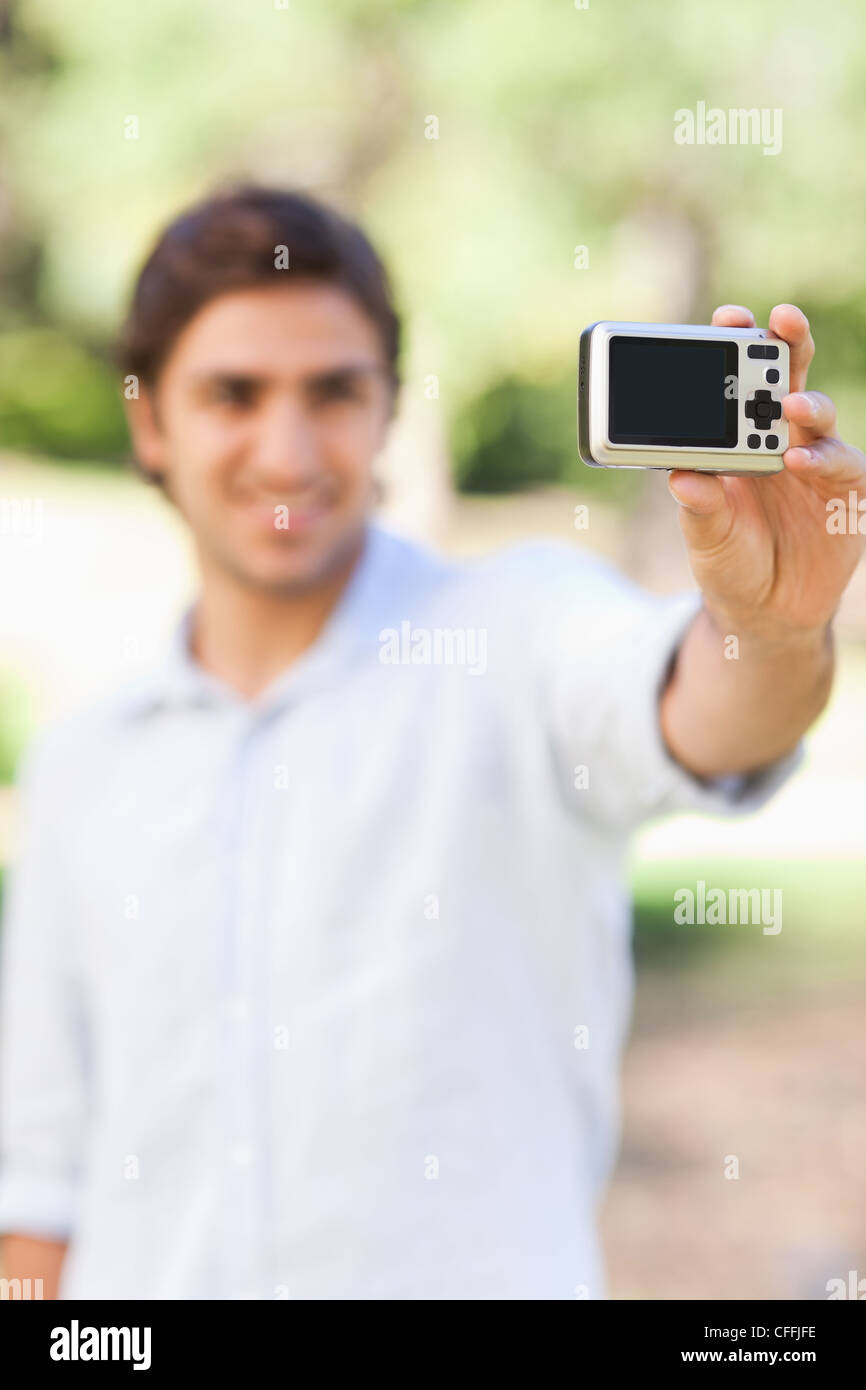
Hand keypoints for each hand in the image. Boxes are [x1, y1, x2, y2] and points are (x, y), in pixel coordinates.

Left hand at [666, 303, 865, 645]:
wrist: (767, 612)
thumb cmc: (732, 562)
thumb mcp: (705, 538)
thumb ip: (698, 508)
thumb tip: (681, 477)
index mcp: (739, 437)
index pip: (739, 379)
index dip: (739, 343)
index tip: (728, 317)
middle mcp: (782, 439)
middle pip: (790, 377)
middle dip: (787, 343)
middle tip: (780, 322)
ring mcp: (817, 463)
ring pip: (820, 415)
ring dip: (807, 404)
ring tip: (789, 405)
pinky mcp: (846, 494)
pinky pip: (842, 467)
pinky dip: (823, 460)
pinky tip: (800, 460)